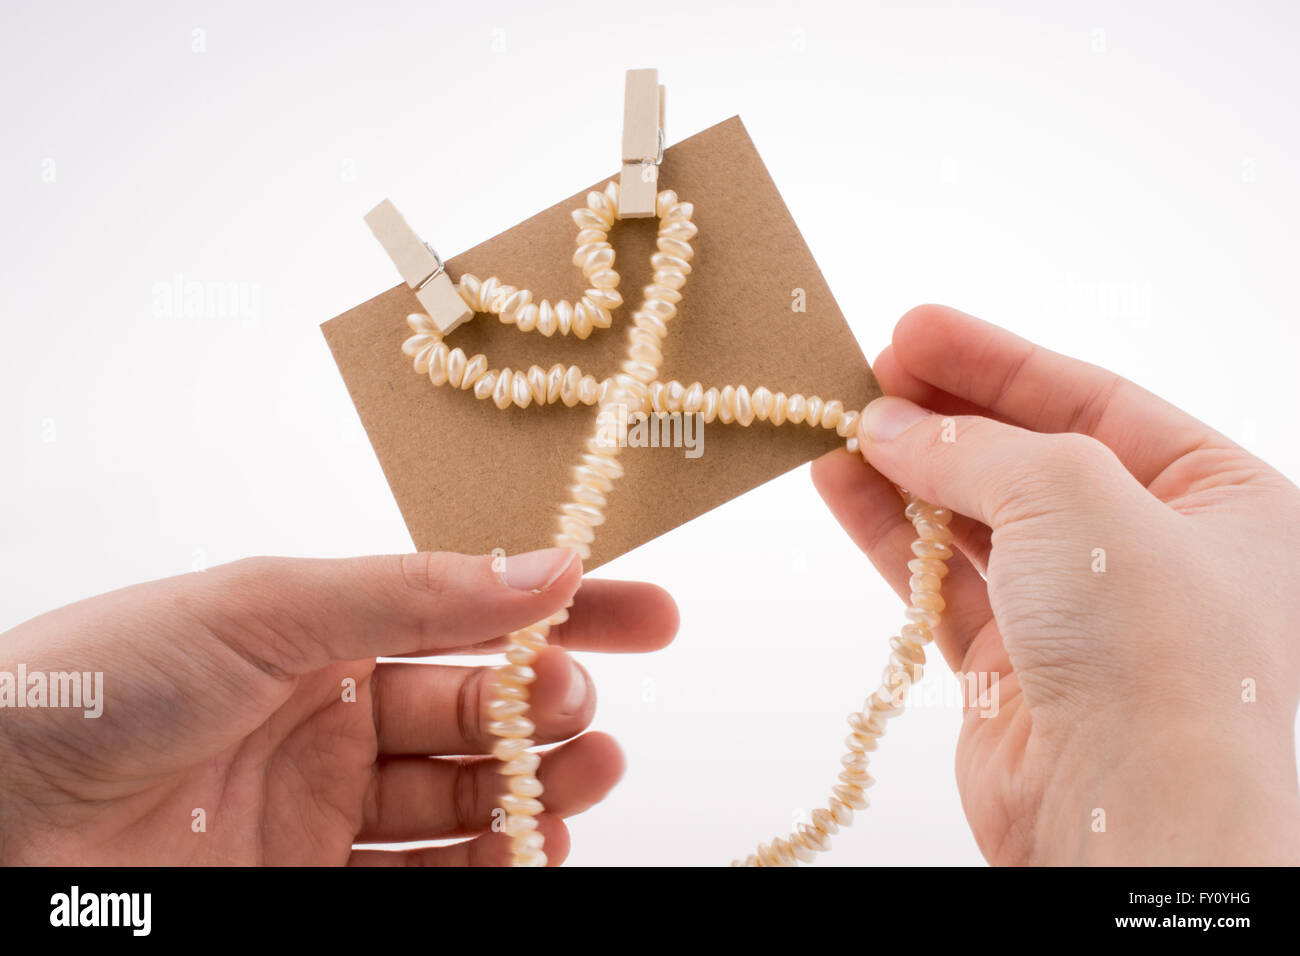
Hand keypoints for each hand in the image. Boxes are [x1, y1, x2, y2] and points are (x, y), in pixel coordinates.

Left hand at [0, 547, 676, 864]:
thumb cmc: (103, 679)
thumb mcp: (269, 606)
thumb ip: (416, 594)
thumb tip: (547, 570)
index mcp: (327, 632)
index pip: (473, 614)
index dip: (565, 612)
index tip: (649, 615)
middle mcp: (334, 716)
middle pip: (477, 712)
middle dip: (546, 706)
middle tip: (578, 706)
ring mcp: (324, 807)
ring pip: (463, 802)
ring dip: (533, 789)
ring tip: (583, 775)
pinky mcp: (310, 884)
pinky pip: (424, 883)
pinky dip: (487, 870)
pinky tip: (526, 851)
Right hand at [813, 305, 1299, 864]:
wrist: (1133, 819)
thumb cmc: (1155, 652)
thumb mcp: (1071, 492)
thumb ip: (972, 446)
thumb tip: (889, 425)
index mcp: (1221, 502)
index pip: (1096, 400)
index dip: (998, 361)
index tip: (914, 329)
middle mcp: (1156, 556)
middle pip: (1029, 457)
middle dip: (946, 415)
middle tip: (868, 374)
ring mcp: (1083, 616)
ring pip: (977, 521)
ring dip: (905, 472)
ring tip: (838, 425)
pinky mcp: (1016, 670)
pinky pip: (941, 581)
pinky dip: (890, 534)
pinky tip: (842, 487)